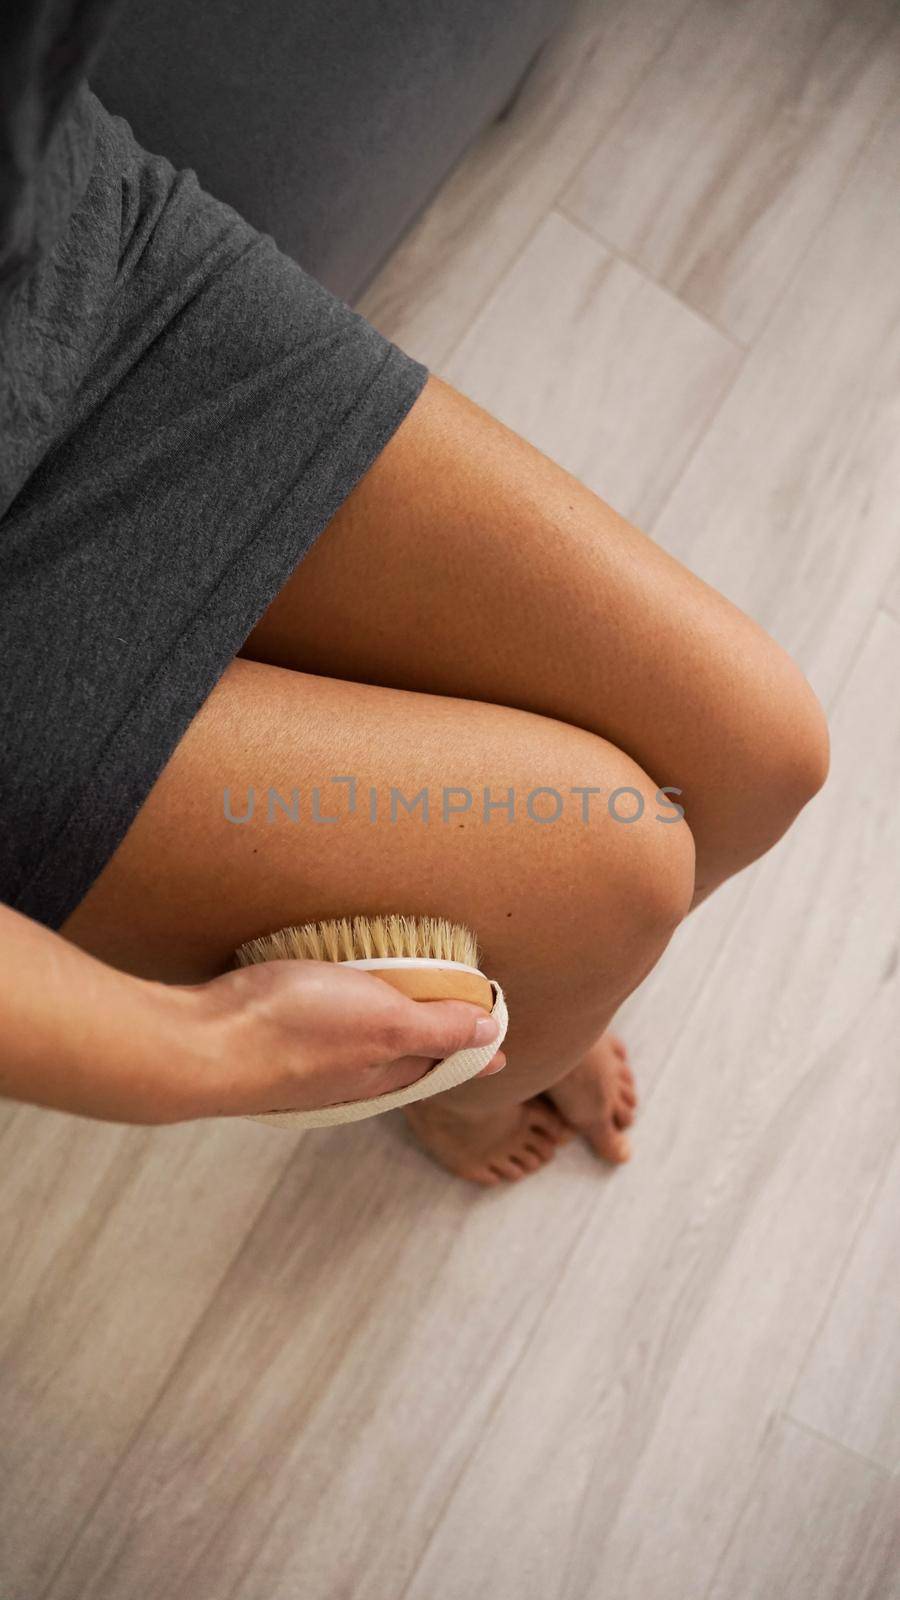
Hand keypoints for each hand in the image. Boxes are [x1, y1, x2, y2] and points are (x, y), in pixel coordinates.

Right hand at [171, 957, 506, 1120]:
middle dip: (435, 1041)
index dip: (473, 1047)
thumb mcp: (381, 1020)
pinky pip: (323, 1030)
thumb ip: (435, 1027)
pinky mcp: (272, 1042)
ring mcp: (308, 1063)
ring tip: (402, 1002)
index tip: (500, 1042)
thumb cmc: (291, 1032)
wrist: (199, 1048)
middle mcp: (349, 1076)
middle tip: (458, 1018)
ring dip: (387, 1027)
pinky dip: (342, 1015)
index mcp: (385, 1072)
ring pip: (362, 1046)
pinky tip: (329, 996)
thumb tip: (490, 1036)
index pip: (445, 1061)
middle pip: (406, 1058)